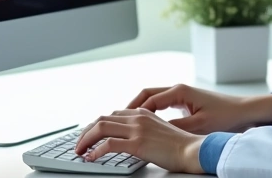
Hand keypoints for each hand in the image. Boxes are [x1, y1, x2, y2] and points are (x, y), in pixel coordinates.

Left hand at [74, 108, 204, 173]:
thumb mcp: (159, 131)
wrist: (192, 150)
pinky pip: (109, 144)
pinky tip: (91, 158)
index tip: (90, 135)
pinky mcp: (137, 143)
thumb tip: (129, 140)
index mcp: (143, 113)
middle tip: (79, 144)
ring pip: (101, 127)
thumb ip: (144, 130)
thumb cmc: (179, 145)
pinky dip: (96, 151)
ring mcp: (137, 129)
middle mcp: (138, 117)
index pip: (113, 114)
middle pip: (102, 119)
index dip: (98, 125)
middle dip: (86, 132)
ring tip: (80, 151)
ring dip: (86, 139)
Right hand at [128, 84, 271, 134]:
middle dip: (131, 107)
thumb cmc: (226, 116)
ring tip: (127, 123)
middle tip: (117, 120)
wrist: (246, 111)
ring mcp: (182, 95)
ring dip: (140, 109)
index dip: (132, 111)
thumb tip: (155, 132)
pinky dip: (152, 112)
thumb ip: (176, 127)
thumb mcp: (199, 125)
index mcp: (179, 91)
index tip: (121, 122)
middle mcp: (179, 89)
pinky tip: (148, 124)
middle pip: (146, 95)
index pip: (147, 99)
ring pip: (154, 99)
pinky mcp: (187, 102)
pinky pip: (162, 105)